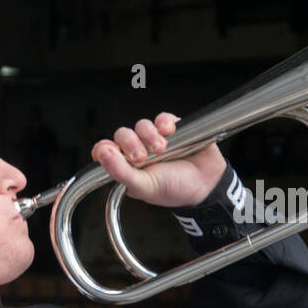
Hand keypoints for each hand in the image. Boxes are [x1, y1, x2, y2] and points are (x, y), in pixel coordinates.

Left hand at [91, 112, 225, 208]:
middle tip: (142, 157)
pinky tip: (170, 132)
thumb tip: (102, 154)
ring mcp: (154, 139)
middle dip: (130, 143)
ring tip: (162, 149)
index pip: (105, 150)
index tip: (112, 153)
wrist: (205, 185)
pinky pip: (162, 118)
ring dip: (149, 135)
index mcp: (126, 166)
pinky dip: (164, 123)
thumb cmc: (173, 189)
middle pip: (122, 134)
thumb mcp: (143, 186)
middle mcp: (137, 150)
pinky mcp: (173, 128)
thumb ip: (120, 172)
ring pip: (141, 125)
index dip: (105, 149)